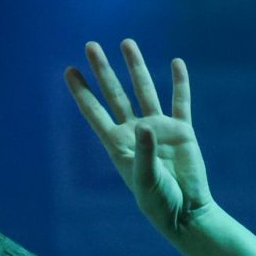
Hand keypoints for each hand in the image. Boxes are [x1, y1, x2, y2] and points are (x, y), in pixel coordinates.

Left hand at [65, 40, 213, 238]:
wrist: (187, 212)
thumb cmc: (159, 202)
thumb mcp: (146, 181)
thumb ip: (144, 153)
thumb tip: (146, 125)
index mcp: (118, 144)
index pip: (94, 112)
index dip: (81, 92)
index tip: (68, 70)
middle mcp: (135, 132)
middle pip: (115, 94)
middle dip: (102, 70)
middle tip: (90, 45)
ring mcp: (158, 129)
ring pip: (144, 90)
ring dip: (136, 67)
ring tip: (127, 43)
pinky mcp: (182, 132)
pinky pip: (181, 102)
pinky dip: (180, 83)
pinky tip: (177, 63)